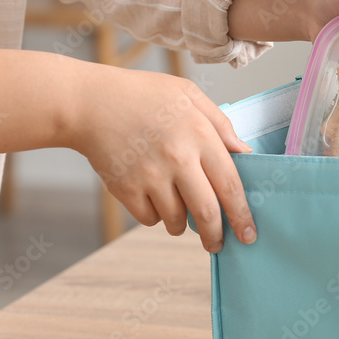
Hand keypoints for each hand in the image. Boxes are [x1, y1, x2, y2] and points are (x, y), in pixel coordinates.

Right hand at [70, 64, 255, 252]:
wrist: (89, 103)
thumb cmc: (142, 95)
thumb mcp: (188, 95)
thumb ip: (220, 123)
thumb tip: (243, 152)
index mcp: (199, 135)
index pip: (230, 185)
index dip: (242, 215)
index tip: (249, 234)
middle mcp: (178, 159)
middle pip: (207, 212)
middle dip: (216, 235)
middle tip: (218, 244)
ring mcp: (150, 176)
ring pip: (177, 220)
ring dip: (182, 223)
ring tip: (178, 206)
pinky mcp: (126, 189)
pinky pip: (150, 219)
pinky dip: (155, 215)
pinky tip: (152, 197)